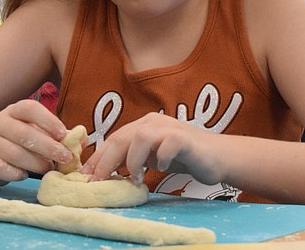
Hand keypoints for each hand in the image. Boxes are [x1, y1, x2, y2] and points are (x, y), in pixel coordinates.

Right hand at [0, 99, 72, 184]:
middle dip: (47, 147)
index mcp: (15, 110)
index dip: (48, 120)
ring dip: (35, 163)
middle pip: (23, 132)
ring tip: (48, 168)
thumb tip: (81, 138)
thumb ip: (60, 135)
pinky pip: (0, 168)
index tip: (63, 134)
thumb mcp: (39, 132)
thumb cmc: (22, 141)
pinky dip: (16, 173)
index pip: (29, 108)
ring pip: (13, 152)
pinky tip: (25, 175)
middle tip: (64, 158)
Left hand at [80, 113, 222, 184]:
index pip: (114, 139)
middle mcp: (154, 122)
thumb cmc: (184, 157)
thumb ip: (133, 159)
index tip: (85, 177)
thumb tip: (105, 172)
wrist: (219, 156)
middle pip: (121, 137)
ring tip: (135, 177)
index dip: (98, 158)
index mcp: (143, 125)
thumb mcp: (152, 157)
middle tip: (99, 181)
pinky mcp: (185, 138)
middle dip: (106, 161)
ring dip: (133, 160)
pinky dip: (161, 158)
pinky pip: (168, 144)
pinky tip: (163, 168)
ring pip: (140, 137)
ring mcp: (169, 127)